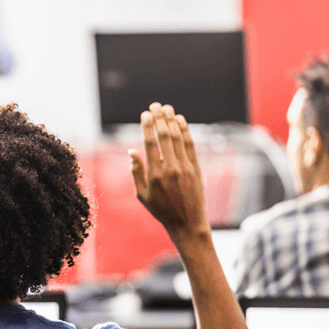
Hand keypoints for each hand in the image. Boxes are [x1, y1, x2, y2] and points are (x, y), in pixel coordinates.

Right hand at [129, 103, 207, 239]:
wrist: (187, 223)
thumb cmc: (161, 210)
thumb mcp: (142, 194)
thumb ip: (136, 172)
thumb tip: (131, 151)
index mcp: (154, 174)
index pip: (150, 143)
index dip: (148, 126)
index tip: (145, 114)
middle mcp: (170, 168)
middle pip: (165, 136)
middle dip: (159, 118)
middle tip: (155, 105)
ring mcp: (185, 167)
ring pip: (178, 138)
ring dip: (172, 120)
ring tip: (167, 108)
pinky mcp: (196, 168)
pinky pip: (190, 145)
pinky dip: (186, 131)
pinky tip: (181, 121)